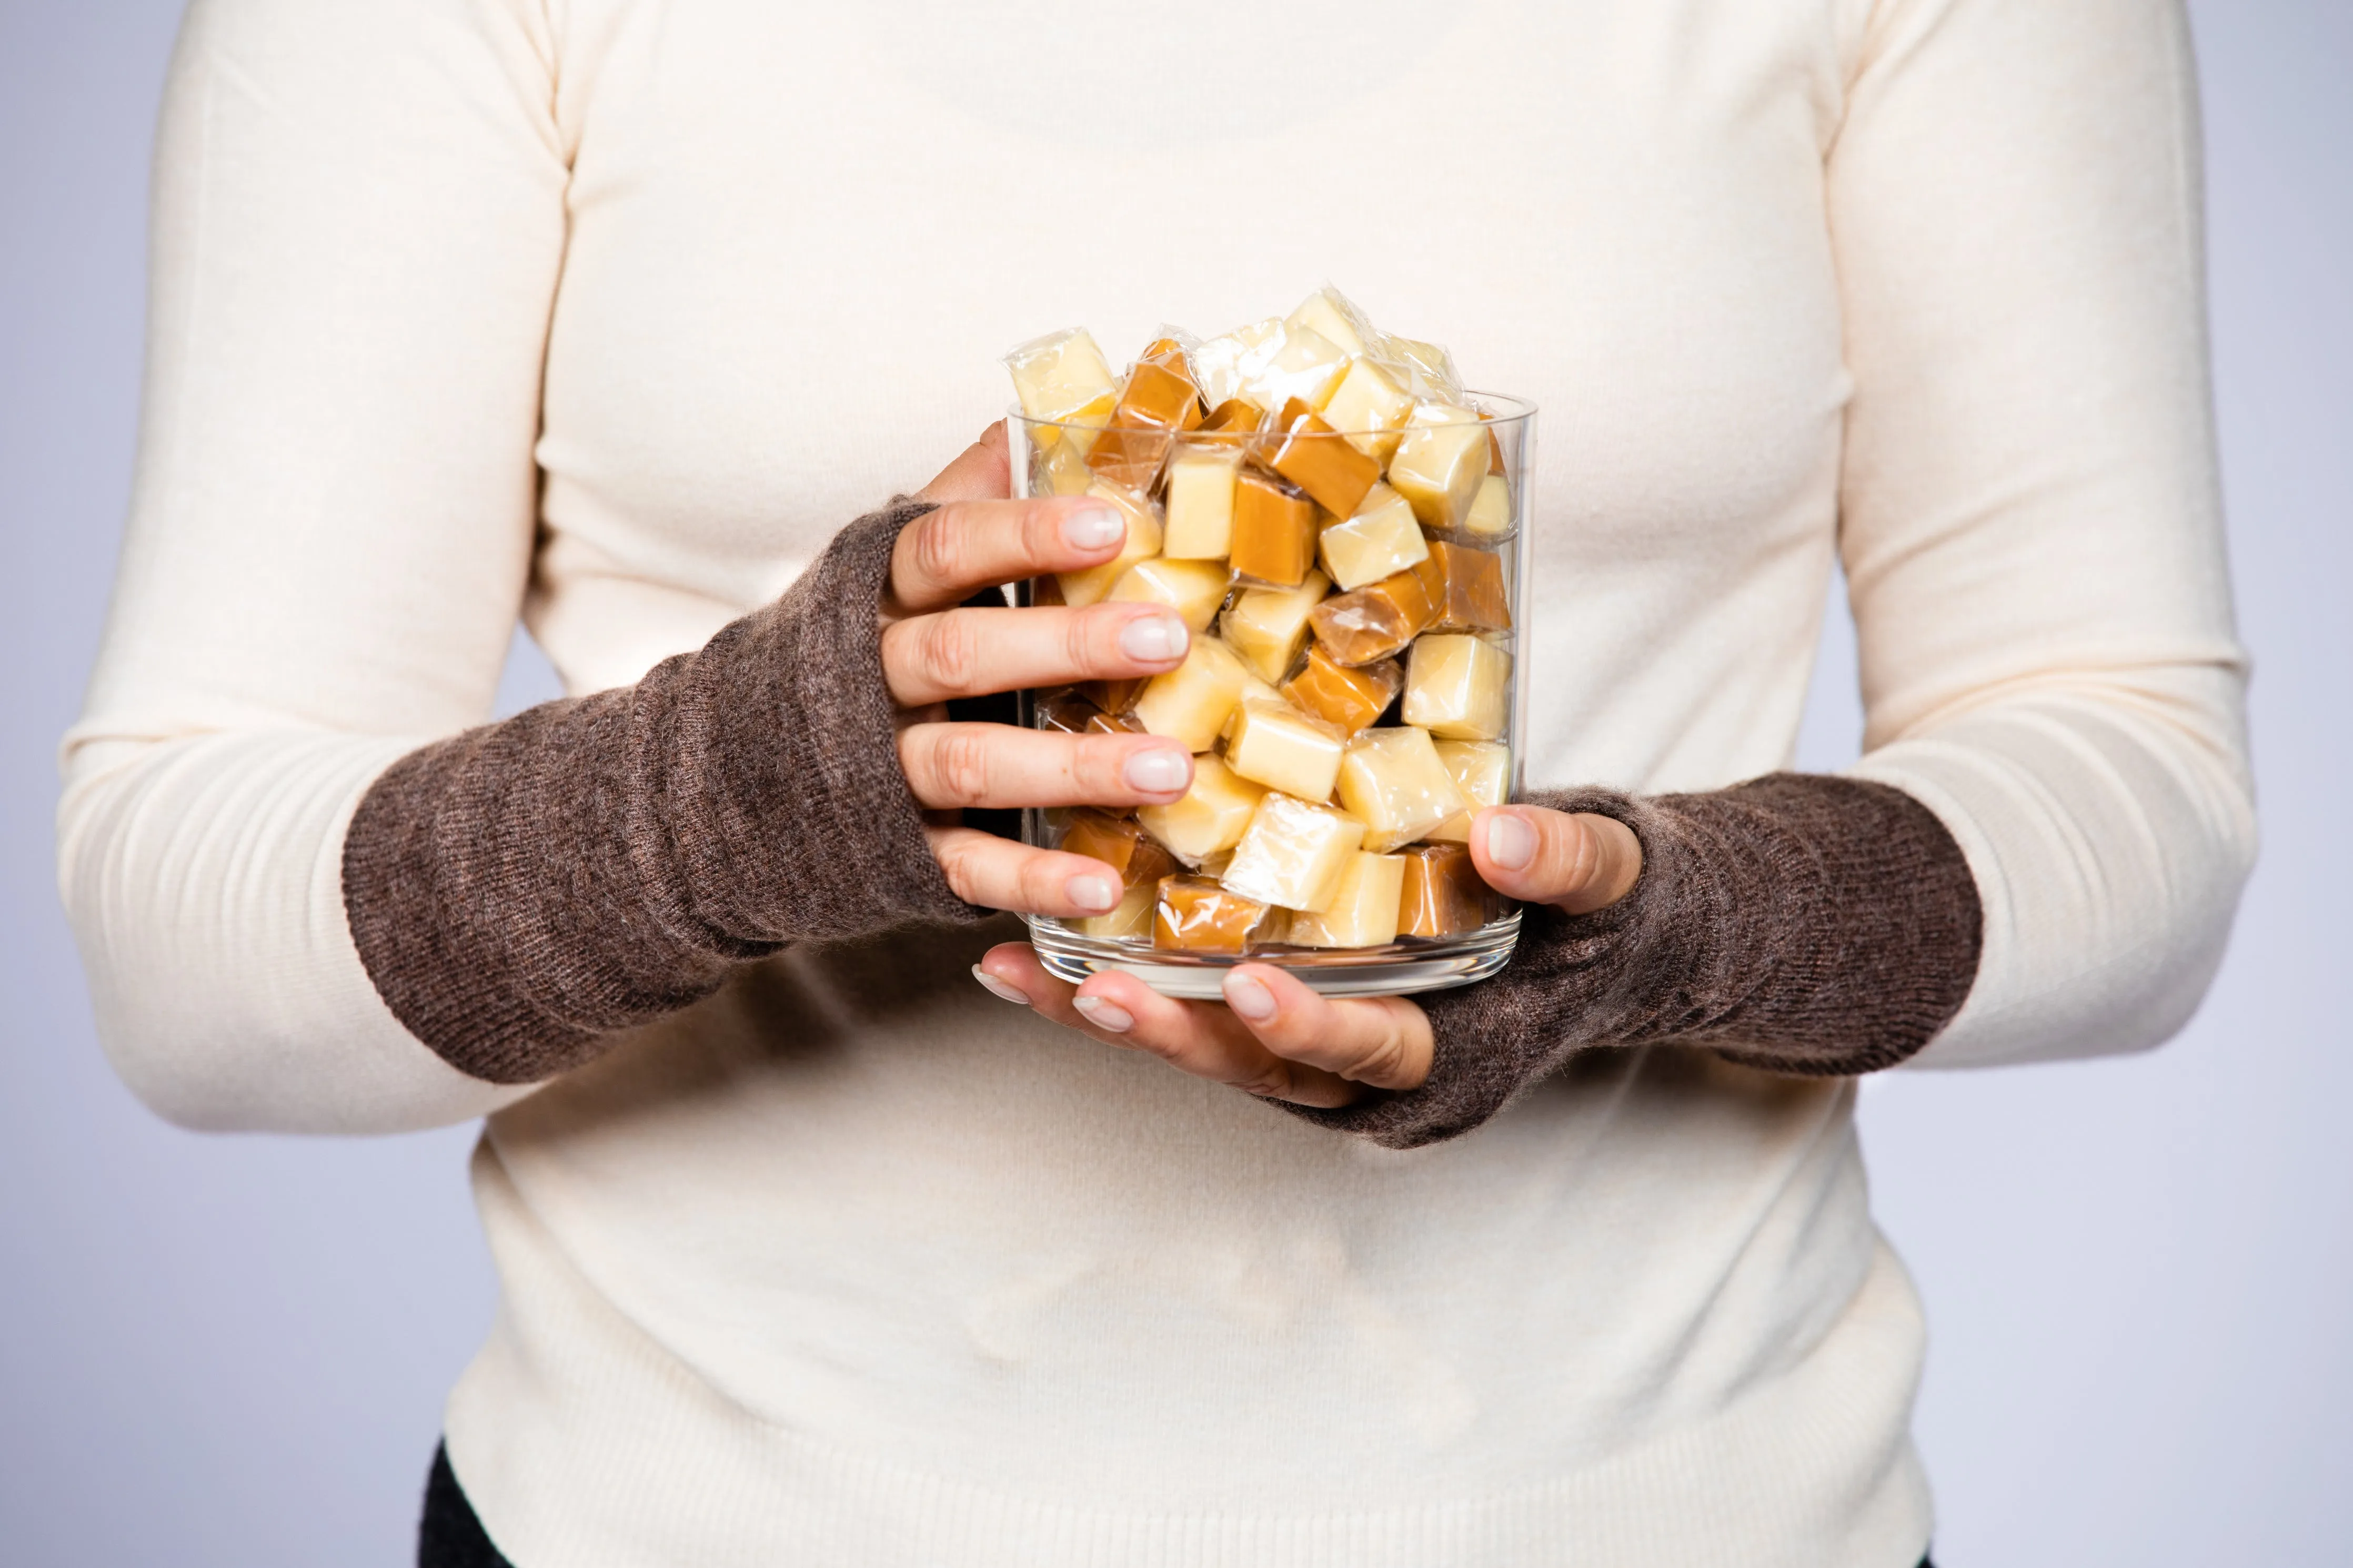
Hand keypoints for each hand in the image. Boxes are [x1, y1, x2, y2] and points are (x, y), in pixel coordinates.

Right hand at [887, 425, 1198, 916]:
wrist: (720, 782)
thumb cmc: (843, 658)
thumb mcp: (880, 571)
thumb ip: (953, 503)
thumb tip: (1021, 423)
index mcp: (876, 596)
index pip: (944, 547)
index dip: (1025, 535)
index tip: (1114, 524)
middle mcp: (870, 680)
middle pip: (962, 654)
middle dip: (1067, 646)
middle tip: (1167, 638)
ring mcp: (877, 770)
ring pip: (970, 763)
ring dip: (1074, 768)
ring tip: (1170, 769)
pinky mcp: (891, 853)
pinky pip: (962, 868)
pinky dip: (1032, 878)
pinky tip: (1102, 883)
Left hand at [973, 804, 1645, 1105]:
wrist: (1621, 937)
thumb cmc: (1622, 909)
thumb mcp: (1620, 873)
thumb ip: (1570, 859)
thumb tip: (1508, 835)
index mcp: (1466, 1055)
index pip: (1377, 1051)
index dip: (1311, 1027)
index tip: (1250, 988)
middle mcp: (1388, 1078)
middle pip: (1266, 1070)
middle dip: (1178, 1037)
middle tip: (1093, 993)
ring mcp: (1337, 1058)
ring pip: (1215, 1053)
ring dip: (1120, 1019)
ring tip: (1022, 975)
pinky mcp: (1298, 1023)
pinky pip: (1205, 1018)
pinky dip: (1126, 989)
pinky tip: (1040, 955)